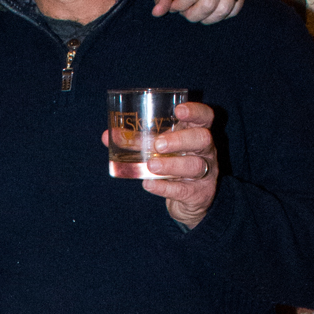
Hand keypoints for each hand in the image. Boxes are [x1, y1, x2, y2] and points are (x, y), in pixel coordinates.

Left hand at [103, 99, 217, 227]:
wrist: (189, 202)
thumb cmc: (174, 166)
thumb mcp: (159, 152)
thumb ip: (137, 142)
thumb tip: (107, 136)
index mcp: (196, 134)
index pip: (205, 117)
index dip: (196, 111)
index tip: (179, 110)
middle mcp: (206, 152)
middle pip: (203, 139)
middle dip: (180, 139)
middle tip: (158, 145)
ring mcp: (206, 174)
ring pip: (195, 166)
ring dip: (171, 165)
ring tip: (150, 166)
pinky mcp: (199, 194)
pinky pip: (183, 190)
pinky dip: (165, 187)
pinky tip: (149, 184)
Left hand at [151, 0, 248, 23]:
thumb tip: (157, 13)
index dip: (179, 6)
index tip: (174, 6)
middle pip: (207, 5)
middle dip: (193, 15)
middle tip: (186, 11)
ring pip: (223, 9)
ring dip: (207, 18)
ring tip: (197, 11)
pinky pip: (235, 9)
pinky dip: (222, 15)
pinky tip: (211, 9)